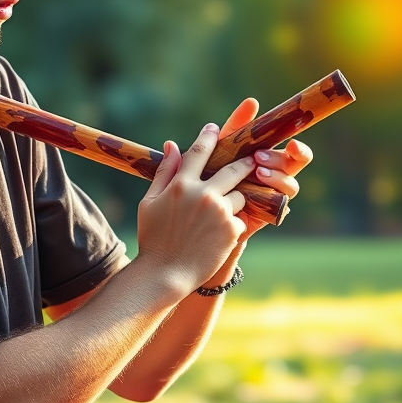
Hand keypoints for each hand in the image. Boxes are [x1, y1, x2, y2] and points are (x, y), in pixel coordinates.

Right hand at [136, 124, 253, 295]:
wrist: (165, 274)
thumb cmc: (153, 238)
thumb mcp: (150, 202)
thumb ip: (165, 172)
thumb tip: (172, 144)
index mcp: (181, 185)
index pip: (199, 152)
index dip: (209, 137)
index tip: (216, 128)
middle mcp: (203, 194)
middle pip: (233, 168)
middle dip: (244, 162)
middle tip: (250, 158)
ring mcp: (220, 212)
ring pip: (239, 194)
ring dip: (234, 199)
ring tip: (222, 212)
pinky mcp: (232, 230)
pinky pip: (240, 218)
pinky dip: (233, 223)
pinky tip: (219, 235)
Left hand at [219, 98, 312, 239]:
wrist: (196, 211)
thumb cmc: (209, 174)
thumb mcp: (222, 147)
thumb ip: (237, 126)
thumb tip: (252, 101)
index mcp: (269, 157)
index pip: (293, 151)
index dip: (298, 148)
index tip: (292, 143)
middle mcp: (275, 174)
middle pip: (295, 165)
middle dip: (284, 158)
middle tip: (259, 157)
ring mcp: (272, 194)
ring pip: (290, 185)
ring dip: (278, 176)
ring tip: (257, 172)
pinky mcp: (266, 212)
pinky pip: (280, 207)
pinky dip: (272, 198)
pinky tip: (256, 193)